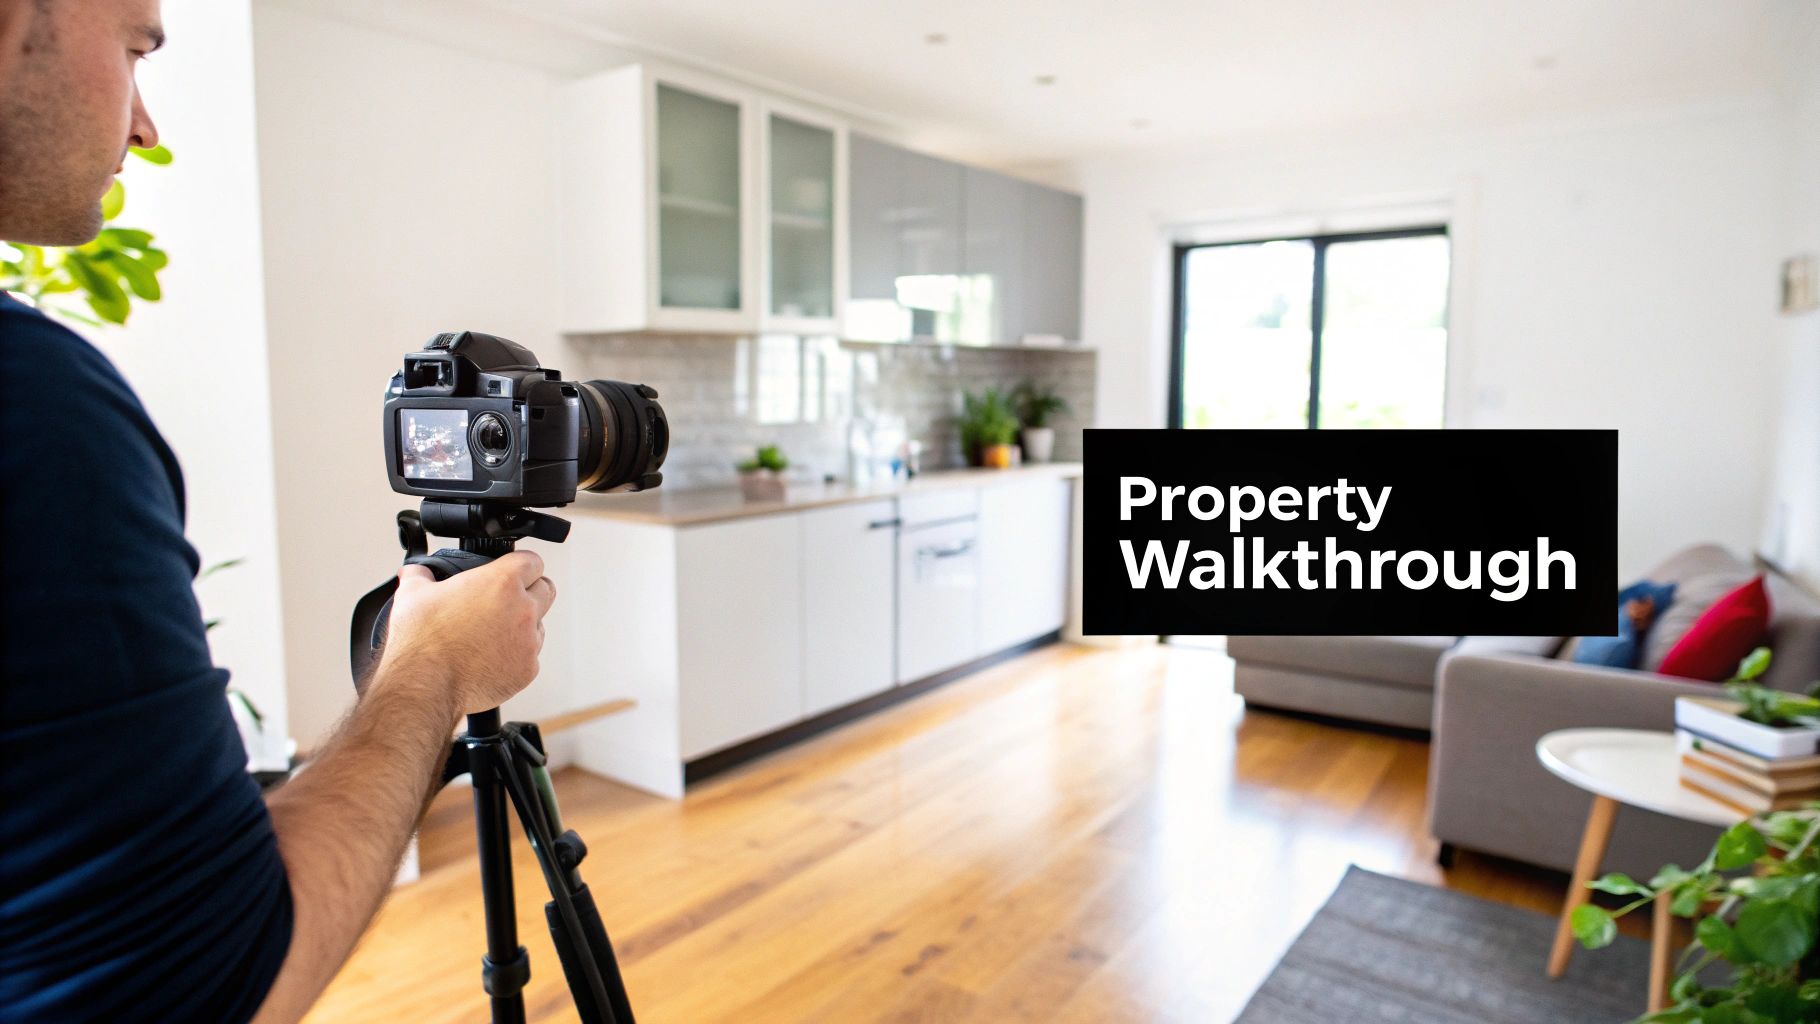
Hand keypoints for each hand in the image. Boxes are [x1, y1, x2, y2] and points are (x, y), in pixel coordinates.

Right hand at [376, 551, 556, 716]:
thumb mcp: (413, 593)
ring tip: (491, 635)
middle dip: (530, 591)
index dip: (521, 564)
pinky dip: (515, 656)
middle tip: (506, 601)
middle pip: (546, 590)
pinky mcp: (528, 670)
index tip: (512, 570)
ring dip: (523, 626)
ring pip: (538, 625)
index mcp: (502, 582)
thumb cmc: (421, 639)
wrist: (423, 684)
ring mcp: (529, 641)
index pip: (532, 561)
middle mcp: (523, 609)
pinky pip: (530, 656)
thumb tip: (415, 570)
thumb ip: (420, 574)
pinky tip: (490, 659)